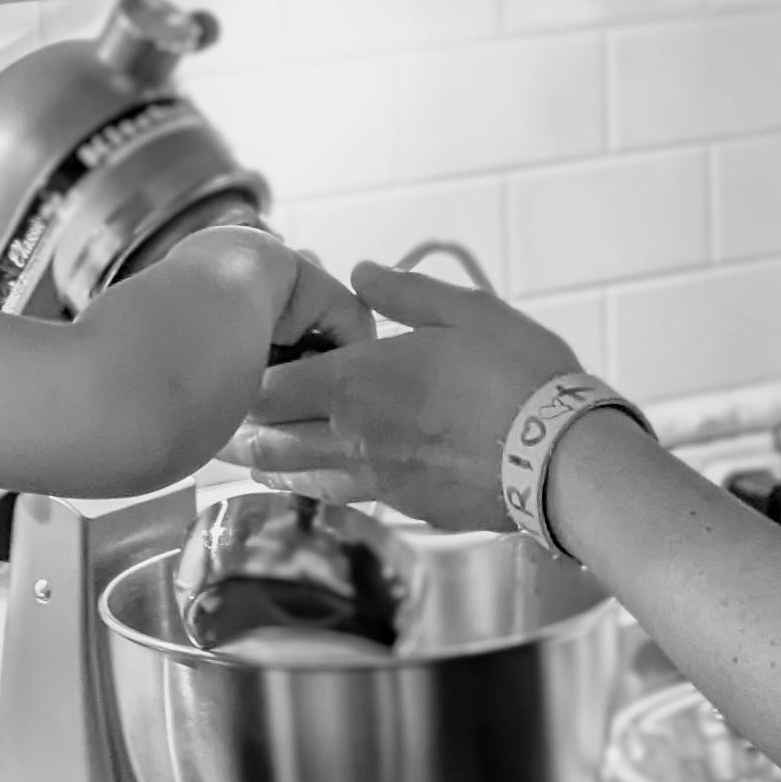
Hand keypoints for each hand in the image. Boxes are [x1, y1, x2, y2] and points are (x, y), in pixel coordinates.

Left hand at [222, 260, 577, 529]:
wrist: (560, 458)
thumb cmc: (516, 376)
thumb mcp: (464, 311)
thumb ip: (404, 292)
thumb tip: (361, 273)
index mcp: (356, 383)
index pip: (267, 388)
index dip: (242, 377)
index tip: (235, 364)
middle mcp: (351, 437)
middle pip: (268, 441)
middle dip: (239, 428)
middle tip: (220, 417)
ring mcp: (376, 480)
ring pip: (298, 477)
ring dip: (268, 463)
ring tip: (249, 454)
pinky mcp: (406, 508)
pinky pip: (344, 496)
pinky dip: (317, 486)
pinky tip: (318, 480)